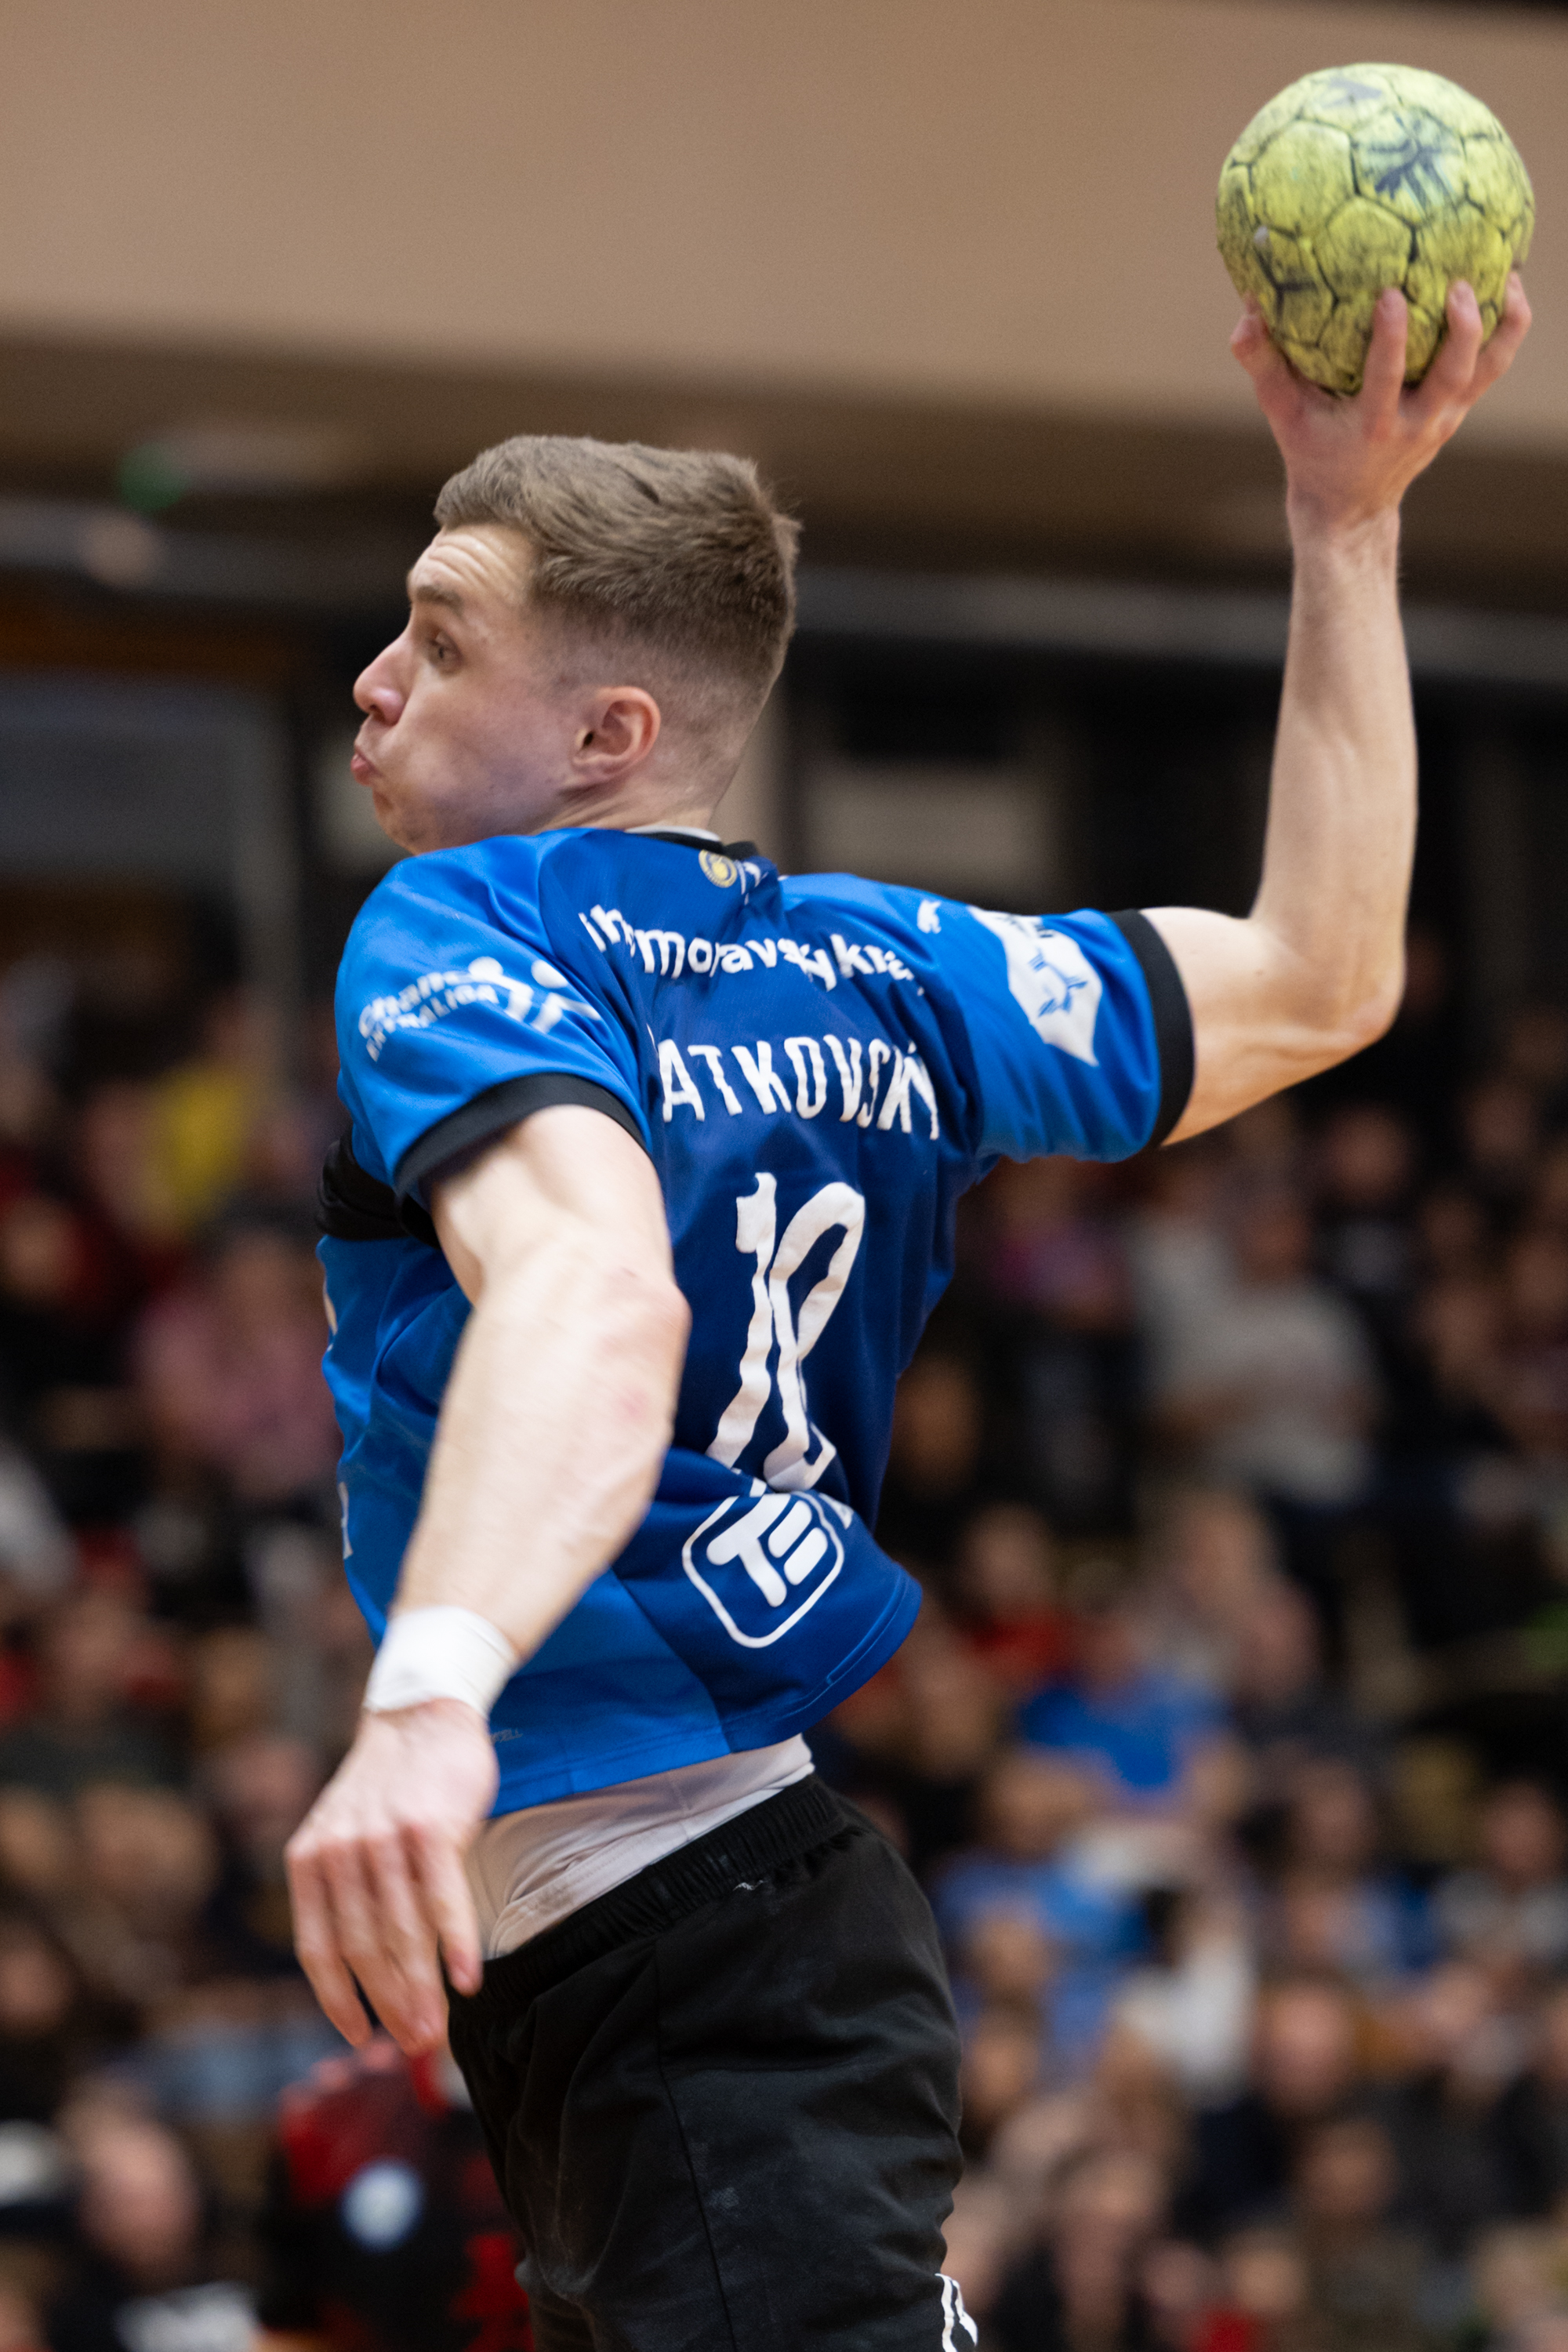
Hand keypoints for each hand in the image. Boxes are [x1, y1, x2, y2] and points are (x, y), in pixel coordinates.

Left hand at [285, 1698, 497, 2052]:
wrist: (421, 1712)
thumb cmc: (392, 1786)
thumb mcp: (347, 1834)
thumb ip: (348, 1891)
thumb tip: (369, 1971)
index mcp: (309, 1860)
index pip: (318, 1950)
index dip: (338, 2001)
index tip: (360, 2038)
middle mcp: (339, 1852)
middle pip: (365, 1951)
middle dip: (391, 2006)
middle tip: (415, 2046)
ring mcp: (383, 1839)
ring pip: (403, 1934)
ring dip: (422, 1992)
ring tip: (437, 2031)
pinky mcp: (428, 1827)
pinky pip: (442, 1901)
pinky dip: (456, 1945)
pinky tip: (467, 1981)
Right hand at [1232, 272, 1530, 531]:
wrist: (1349, 507)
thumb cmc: (1311, 451)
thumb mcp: (1282, 414)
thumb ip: (1263, 364)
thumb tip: (1246, 311)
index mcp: (1373, 424)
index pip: (1387, 378)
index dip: (1391, 337)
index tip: (1391, 294)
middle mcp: (1417, 423)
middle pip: (1452, 374)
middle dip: (1461, 329)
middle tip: (1458, 283)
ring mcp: (1444, 419)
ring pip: (1487, 371)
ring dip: (1501, 326)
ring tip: (1507, 277)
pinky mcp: (1457, 411)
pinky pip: (1491, 368)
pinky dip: (1505, 331)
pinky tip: (1509, 289)